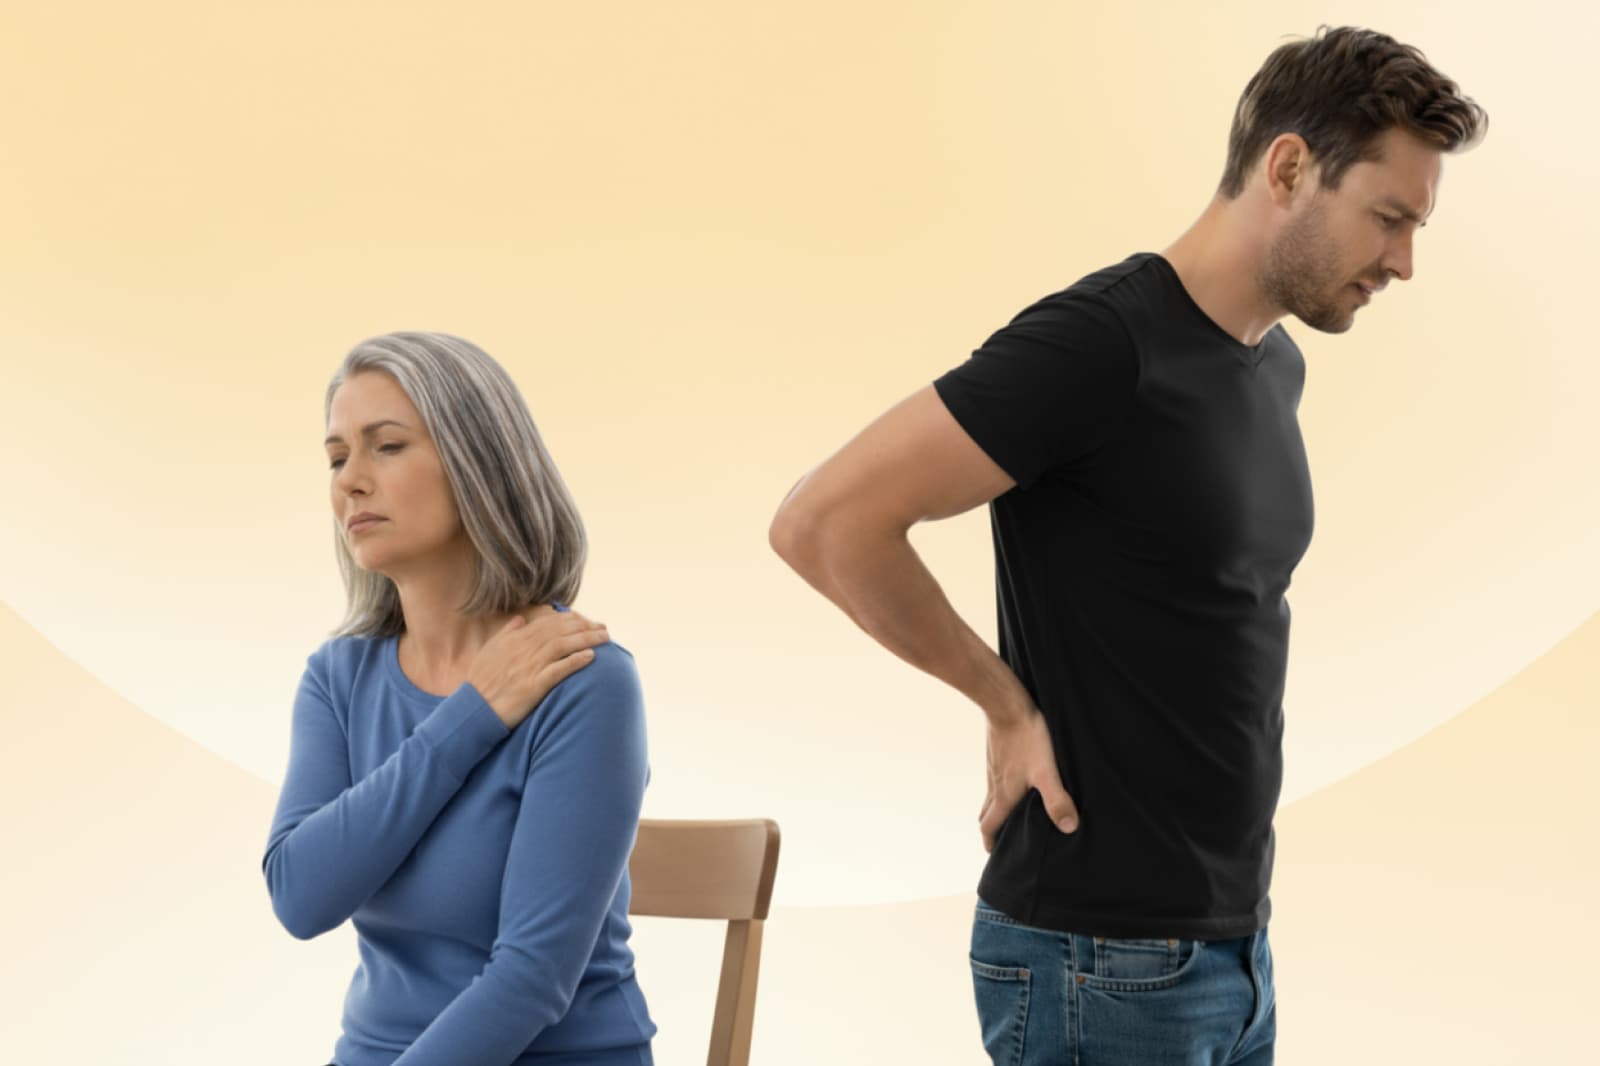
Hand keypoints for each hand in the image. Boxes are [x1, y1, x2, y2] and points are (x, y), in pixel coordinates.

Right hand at [466, 606, 609, 729]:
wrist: (474, 709)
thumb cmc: (481, 682)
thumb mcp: (489, 651)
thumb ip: (506, 633)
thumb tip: (521, 619)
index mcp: (514, 639)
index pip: (548, 623)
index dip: (570, 620)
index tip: (586, 621)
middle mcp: (524, 649)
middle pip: (560, 631)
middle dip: (585, 626)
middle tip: (603, 628)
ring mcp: (529, 667)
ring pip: (563, 646)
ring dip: (586, 639)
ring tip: (604, 638)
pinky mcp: (534, 686)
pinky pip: (559, 670)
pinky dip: (576, 661)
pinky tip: (591, 657)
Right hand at [979, 704, 1078, 852]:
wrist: (1006, 704)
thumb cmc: (1027, 738)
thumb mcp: (1046, 772)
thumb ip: (1057, 800)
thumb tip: (1068, 828)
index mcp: (1004, 795)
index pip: (989, 825)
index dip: (990, 842)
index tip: (993, 853)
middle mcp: (995, 784)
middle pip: (987, 813)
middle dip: (992, 828)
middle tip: (1001, 838)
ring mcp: (994, 768)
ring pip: (992, 795)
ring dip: (998, 808)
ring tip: (1012, 813)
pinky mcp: (998, 753)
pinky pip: (997, 777)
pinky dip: (1002, 788)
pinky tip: (1017, 780)